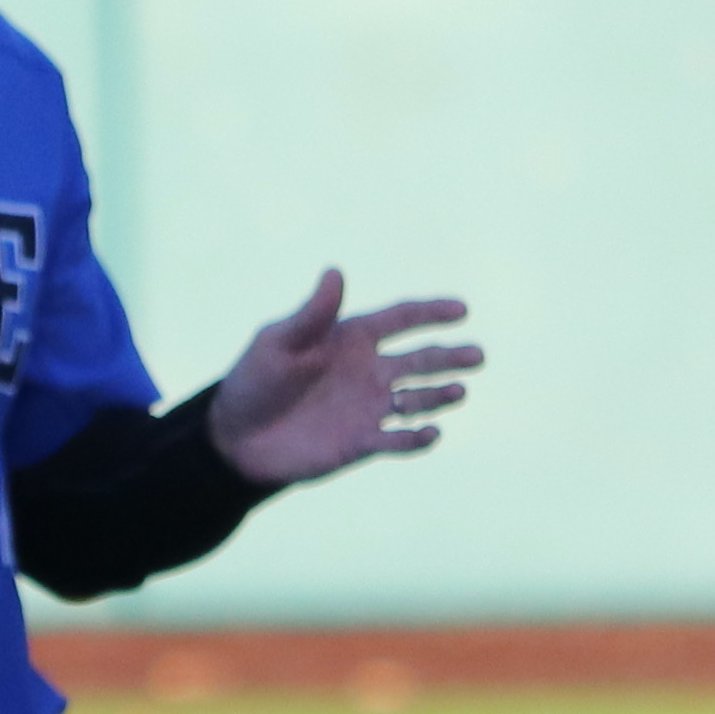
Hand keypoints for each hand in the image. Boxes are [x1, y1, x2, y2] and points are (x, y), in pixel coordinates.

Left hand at [206, 270, 475, 486]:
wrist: (237, 438)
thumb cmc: (254, 381)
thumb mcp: (278, 342)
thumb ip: (312, 314)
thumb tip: (335, 271)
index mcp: (351, 338)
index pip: (400, 319)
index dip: (431, 312)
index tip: (461, 308)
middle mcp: (368, 371)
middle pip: (420, 360)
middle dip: (449, 357)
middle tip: (477, 355)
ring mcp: (368, 407)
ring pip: (417, 399)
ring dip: (438, 396)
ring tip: (458, 391)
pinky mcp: (361, 443)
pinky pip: (396, 439)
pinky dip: (416, 438)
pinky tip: (431, 433)